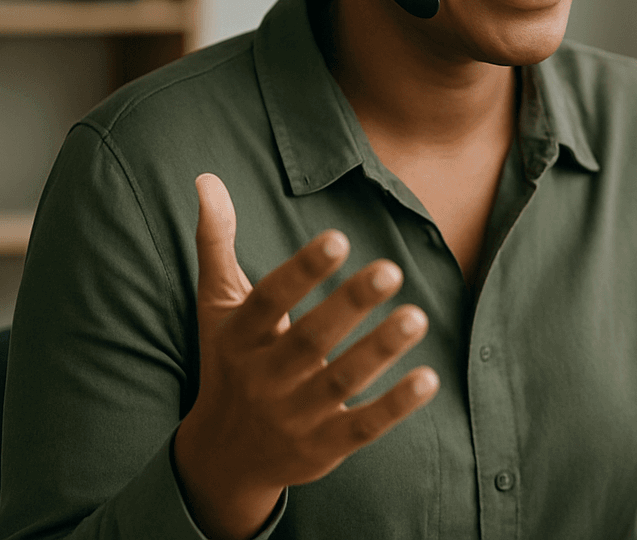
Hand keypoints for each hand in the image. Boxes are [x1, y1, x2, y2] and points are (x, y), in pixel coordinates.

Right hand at [173, 173, 438, 539]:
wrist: (223, 459)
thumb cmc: (228, 362)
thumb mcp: (217, 305)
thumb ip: (217, 242)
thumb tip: (207, 178)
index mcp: (240, 337)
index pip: (270, 299)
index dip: (302, 270)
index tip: (338, 237)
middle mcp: (264, 379)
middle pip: (309, 340)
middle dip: (349, 305)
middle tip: (391, 269)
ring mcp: (294, 417)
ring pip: (339, 382)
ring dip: (379, 350)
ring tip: (417, 316)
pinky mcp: (323, 449)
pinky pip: (362, 428)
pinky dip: (395, 406)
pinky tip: (429, 378)